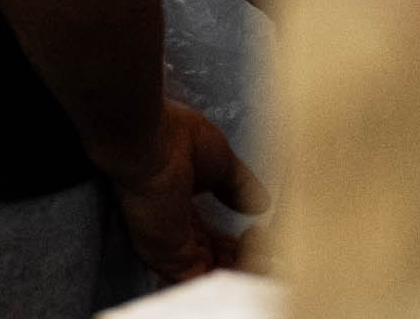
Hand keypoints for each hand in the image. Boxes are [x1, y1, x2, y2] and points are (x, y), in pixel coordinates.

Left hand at [105, 101, 262, 284]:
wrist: (150, 139)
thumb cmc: (175, 138)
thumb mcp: (220, 163)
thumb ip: (237, 187)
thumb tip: (260, 204)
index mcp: (179, 210)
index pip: (212, 243)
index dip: (241, 244)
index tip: (260, 230)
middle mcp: (173, 233)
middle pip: (217, 264)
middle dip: (249, 260)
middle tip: (269, 245)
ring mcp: (170, 248)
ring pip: (216, 276)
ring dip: (248, 268)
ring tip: (264, 246)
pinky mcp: (170, 260)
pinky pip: (209, 281)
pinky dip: (238, 273)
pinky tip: (254, 250)